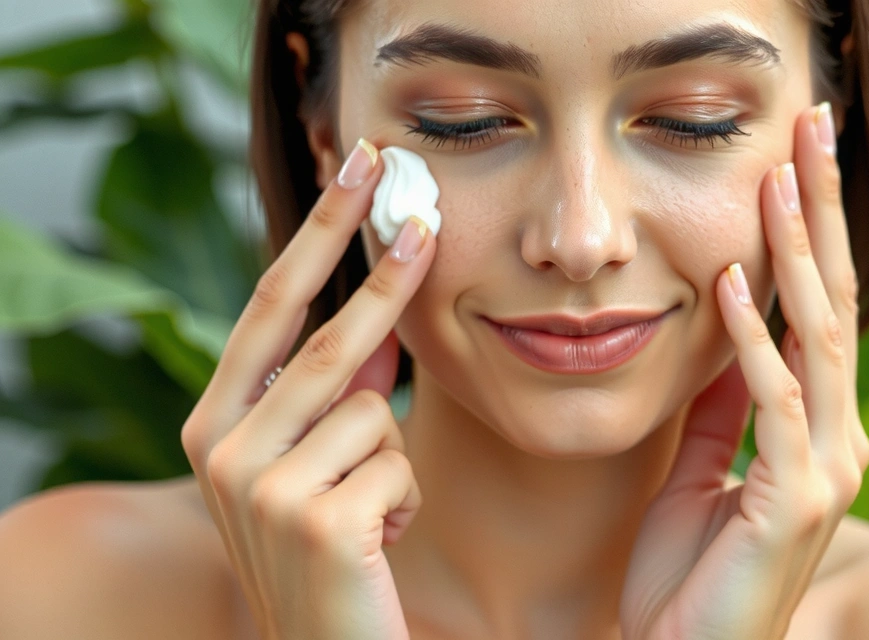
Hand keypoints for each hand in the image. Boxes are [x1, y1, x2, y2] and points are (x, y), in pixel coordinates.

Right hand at [180, 139, 435, 639]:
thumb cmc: (327, 548)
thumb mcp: (314, 461)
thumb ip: (333, 393)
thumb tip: (381, 320)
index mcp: (214, 424)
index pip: (270, 305)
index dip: (318, 234)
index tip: (356, 172)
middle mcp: (220, 446)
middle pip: (322, 333)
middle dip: (382, 272)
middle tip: (426, 212)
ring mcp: (259, 484)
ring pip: (372, 408)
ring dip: (391, 455)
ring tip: (369, 511)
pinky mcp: (312, 518)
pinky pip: (397, 463)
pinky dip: (405, 498)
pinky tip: (376, 542)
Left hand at [620, 104, 868, 639]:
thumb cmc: (686, 575)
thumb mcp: (699, 473)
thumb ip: (720, 410)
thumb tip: (724, 334)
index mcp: (813, 430)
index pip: (817, 311)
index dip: (807, 234)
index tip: (791, 162)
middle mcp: (834, 440)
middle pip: (832, 303)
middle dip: (820, 214)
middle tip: (811, 130)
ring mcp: (822, 471)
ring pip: (819, 338)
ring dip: (795, 254)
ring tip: (779, 178)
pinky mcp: (792, 501)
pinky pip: (775, 403)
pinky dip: (756, 340)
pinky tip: (733, 283)